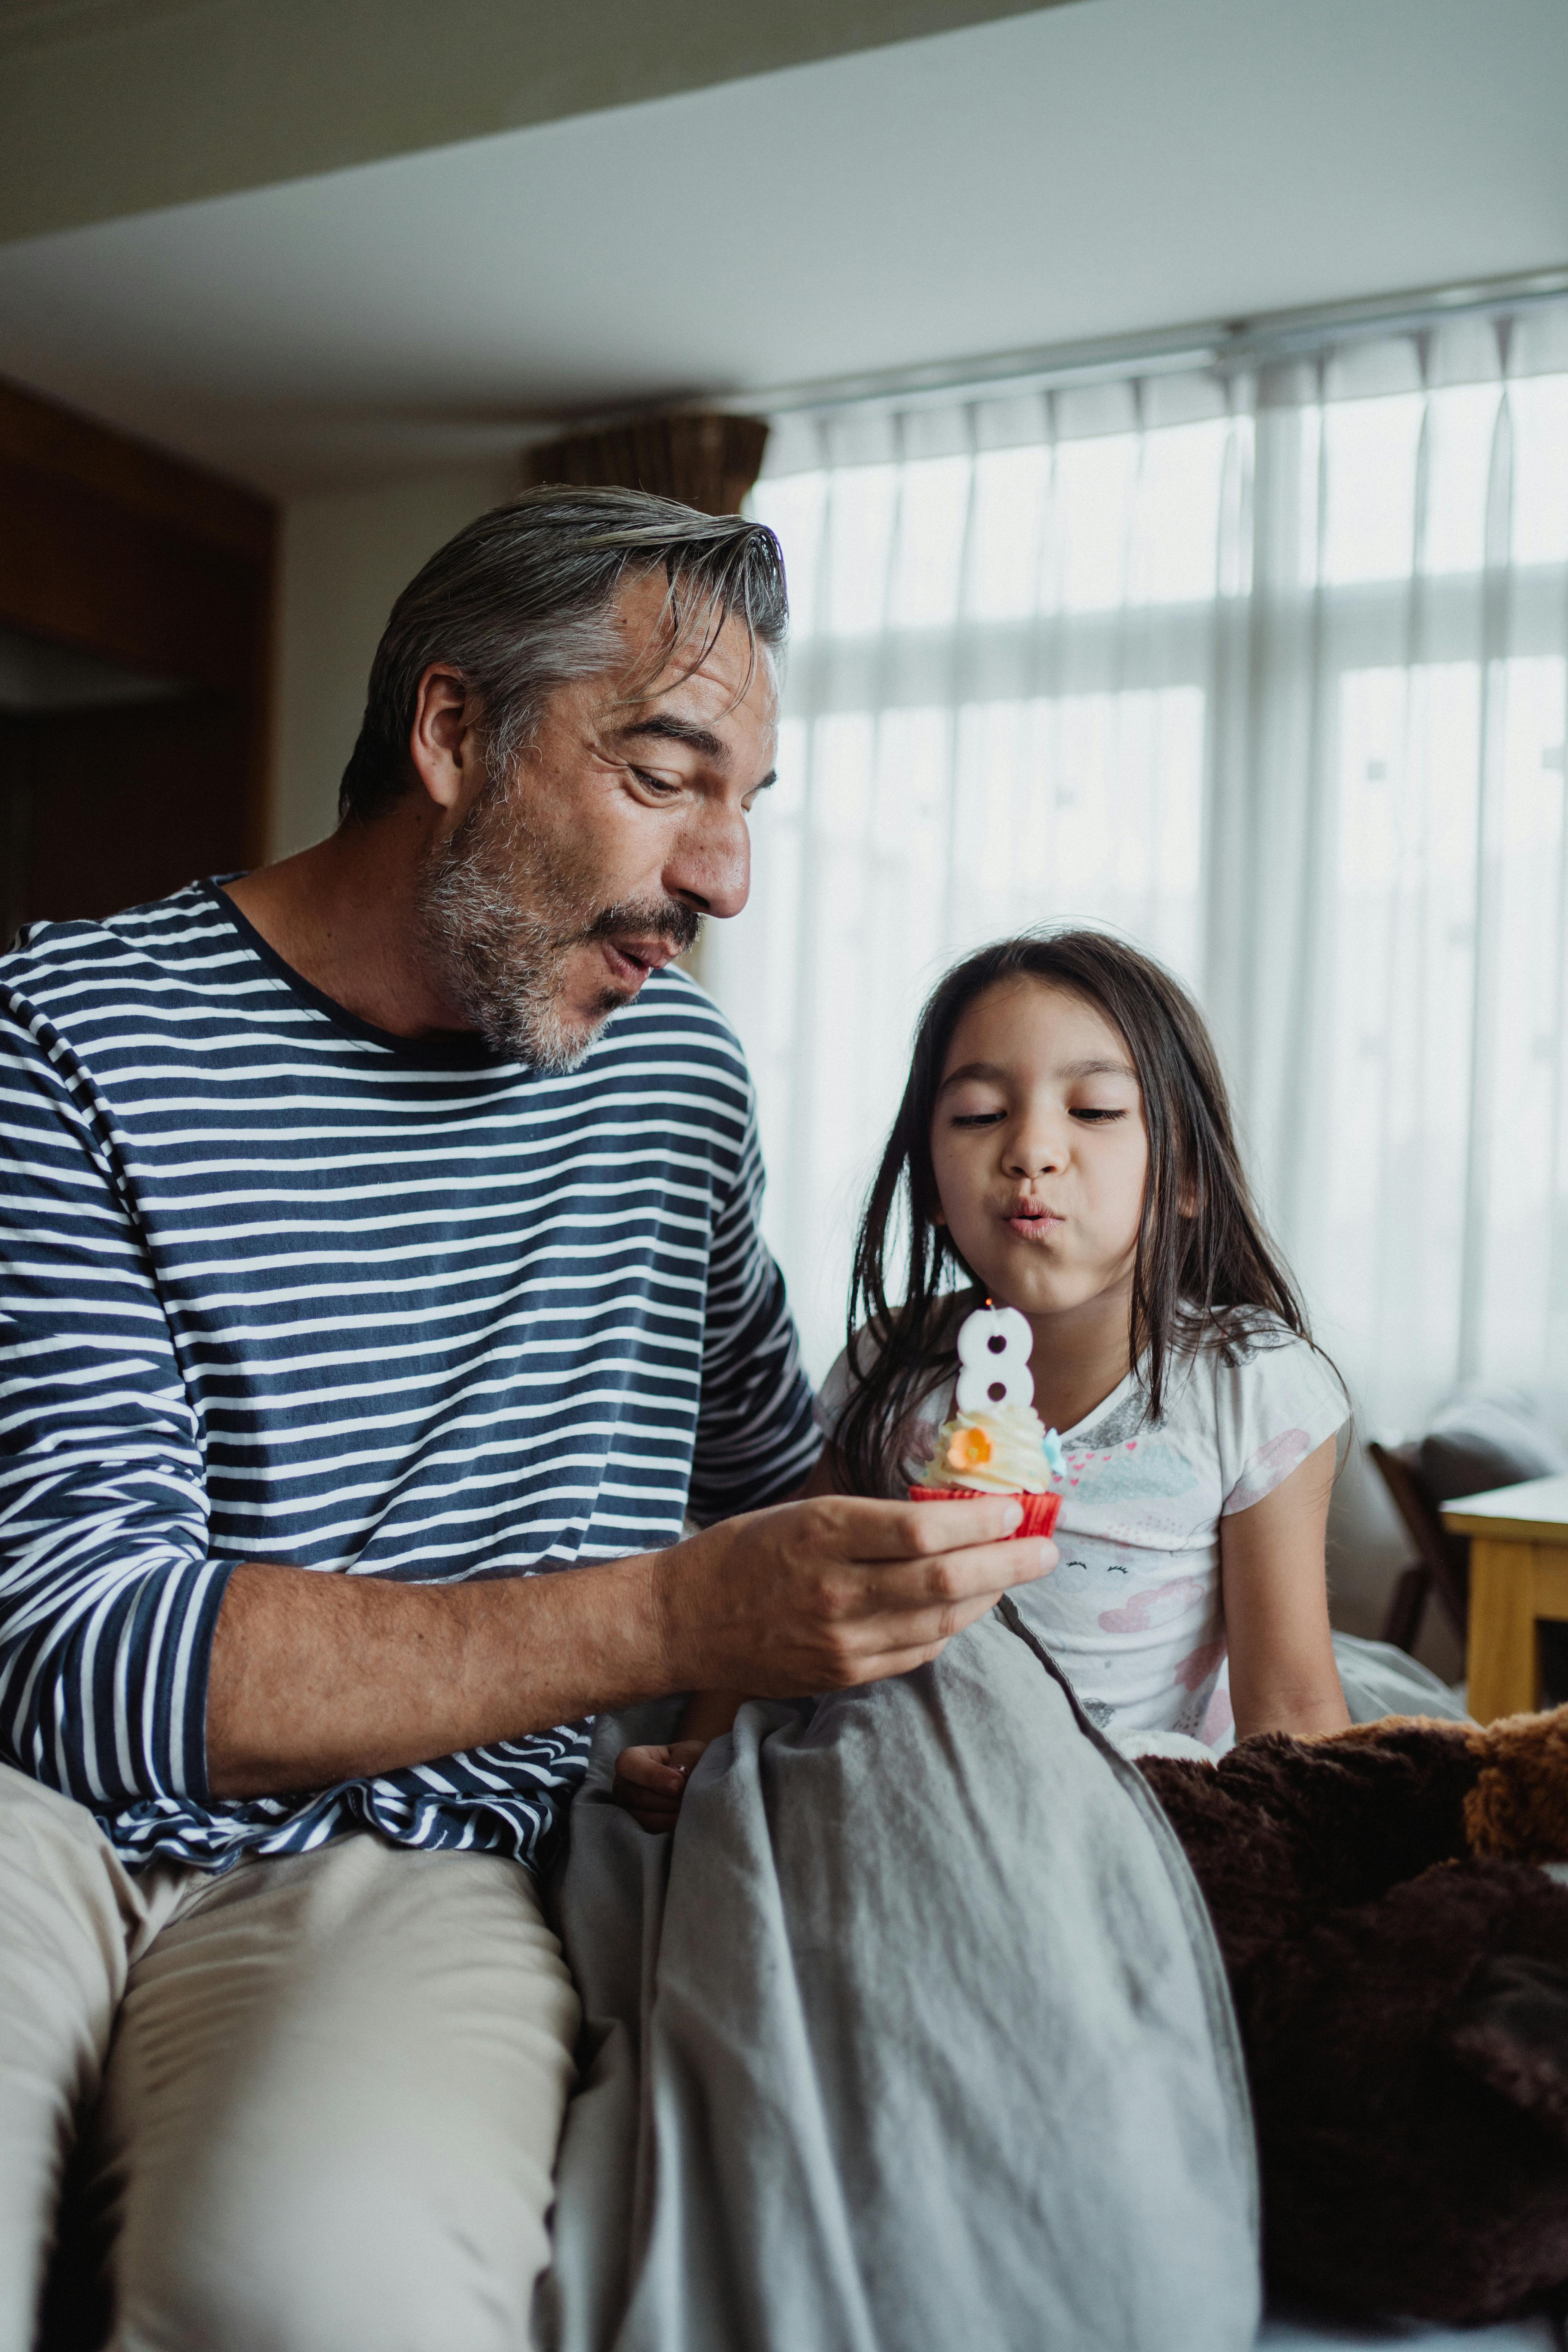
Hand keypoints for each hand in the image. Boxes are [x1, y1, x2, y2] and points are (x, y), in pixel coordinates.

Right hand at [612, 1738, 710, 1833]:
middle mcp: (623, 1784)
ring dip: (670, 1814)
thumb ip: (685, 1759)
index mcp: (631, 1758)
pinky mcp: (638, 1824)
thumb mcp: (691, 1751)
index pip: (628, 1764)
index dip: (653, 1775)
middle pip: (638, 1795)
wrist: (690, 1777)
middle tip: (691, 1798)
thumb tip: (680, 1778)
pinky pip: (650, 1830)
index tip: (679, 1784)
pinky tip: (684, 1819)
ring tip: (690, 1808)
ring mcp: (628, 1807)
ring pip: (643, 1816)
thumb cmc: (687, 1759)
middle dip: (668, 1799)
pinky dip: (669, 1825)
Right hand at [654, 1492, 1053, 1697]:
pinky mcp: (843, 1675)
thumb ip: (873, 1519)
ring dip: (989, 1595)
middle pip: (949, 1578)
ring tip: (1012, 1572)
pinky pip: (918, 1650)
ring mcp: (842, 1640)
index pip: (926, 1529)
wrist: (684, 1621)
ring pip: (943, 1619)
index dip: (984, 1521)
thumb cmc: (745, 1552)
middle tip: (1046, 1549)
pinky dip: (950, 1625)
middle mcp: (836, 1590)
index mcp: (823, 1533)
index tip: (1017, 1507)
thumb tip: (952, 1514)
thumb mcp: (804, 1512)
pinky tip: (963, 1605)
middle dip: (1011, 1563)